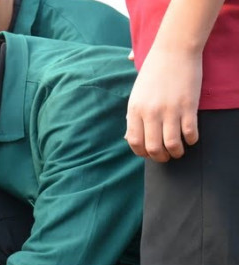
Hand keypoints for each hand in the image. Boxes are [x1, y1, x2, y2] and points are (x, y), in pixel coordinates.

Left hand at [124, 46, 201, 161]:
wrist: (173, 50)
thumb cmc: (153, 72)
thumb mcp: (137, 94)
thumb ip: (134, 115)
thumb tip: (129, 137)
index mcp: (134, 109)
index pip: (134, 141)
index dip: (141, 152)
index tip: (149, 153)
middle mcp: (150, 112)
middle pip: (152, 147)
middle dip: (160, 157)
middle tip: (166, 156)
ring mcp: (170, 109)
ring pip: (171, 144)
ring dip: (176, 152)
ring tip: (178, 151)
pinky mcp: (188, 105)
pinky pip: (189, 132)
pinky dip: (191, 140)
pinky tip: (191, 138)